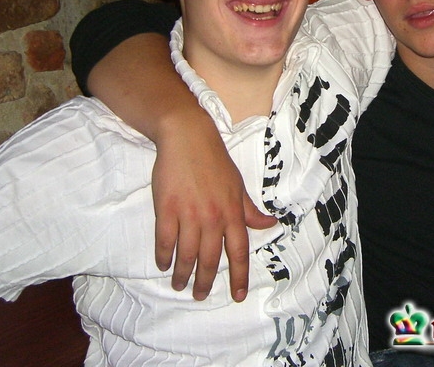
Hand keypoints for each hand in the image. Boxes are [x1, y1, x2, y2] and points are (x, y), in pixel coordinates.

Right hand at [152, 116, 276, 301]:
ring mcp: (189, 214)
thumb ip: (250, 210)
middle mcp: (213, 217)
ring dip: (183, 274)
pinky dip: (163, 255)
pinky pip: (165, 240)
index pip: (239, 252)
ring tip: (179, 284)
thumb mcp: (238, 185)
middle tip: (199, 295)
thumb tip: (270, 224)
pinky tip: (163, 263)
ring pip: (187, 254)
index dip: (239, 277)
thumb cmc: (215, 160)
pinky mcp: (166, 208)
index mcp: (233, 212)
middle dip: (205, 282)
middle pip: (210, 259)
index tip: (237, 296)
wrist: (188, 137)